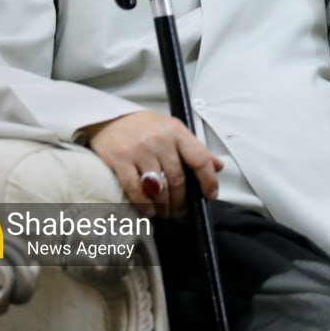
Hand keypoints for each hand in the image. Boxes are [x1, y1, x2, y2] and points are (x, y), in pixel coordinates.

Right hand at [83, 112, 222, 218]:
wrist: (110, 118)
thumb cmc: (147, 126)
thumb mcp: (174, 130)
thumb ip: (196, 149)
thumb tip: (218, 166)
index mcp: (177, 131)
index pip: (199, 159)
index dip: (208, 180)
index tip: (210, 195)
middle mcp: (160, 140)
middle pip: (178, 178)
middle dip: (182, 200)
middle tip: (182, 209)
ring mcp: (139, 150)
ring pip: (158, 187)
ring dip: (165, 205)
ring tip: (167, 211)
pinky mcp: (120, 160)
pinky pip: (135, 189)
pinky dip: (144, 204)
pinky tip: (150, 211)